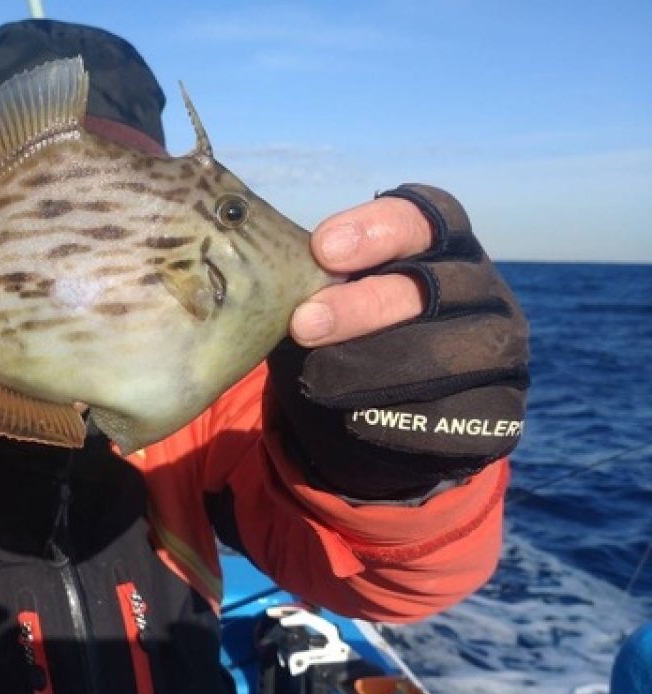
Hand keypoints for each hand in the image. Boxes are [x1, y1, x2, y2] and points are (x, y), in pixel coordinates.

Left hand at [268, 185, 529, 500]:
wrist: (366, 421)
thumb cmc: (338, 339)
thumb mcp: (320, 300)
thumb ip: (304, 283)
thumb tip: (249, 274)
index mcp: (440, 245)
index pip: (425, 216)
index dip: (377, 228)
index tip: (322, 249)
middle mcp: (479, 289)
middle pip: (435, 286)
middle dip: (367, 304)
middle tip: (304, 323)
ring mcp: (499, 350)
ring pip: (456, 351)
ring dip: (379, 365)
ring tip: (318, 380)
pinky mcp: (500, 410)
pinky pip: (459, 416)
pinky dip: (402, 420)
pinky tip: (354, 421)